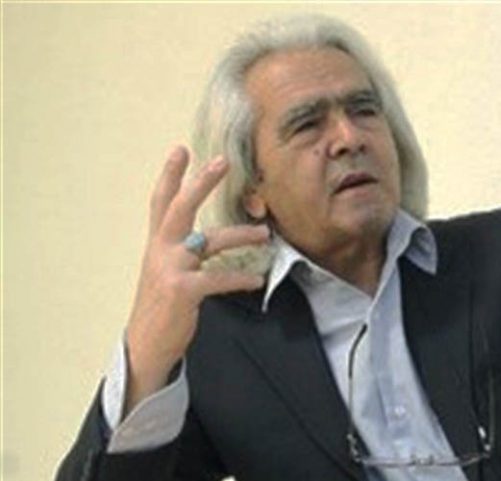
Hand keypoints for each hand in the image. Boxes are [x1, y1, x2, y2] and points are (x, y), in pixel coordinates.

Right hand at [124, 146, 267, 413]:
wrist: (146, 345)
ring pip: (209, 240)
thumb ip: (183, 251)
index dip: (170, 175)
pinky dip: (240, 277)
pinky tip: (257, 279)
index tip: (181, 149)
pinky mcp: (183, 291)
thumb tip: (210, 237)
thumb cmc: (162, 306)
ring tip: (265, 234)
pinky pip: (218, 278)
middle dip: (201, 183)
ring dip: (240, 234)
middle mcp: (160, 251)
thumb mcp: (166, 272)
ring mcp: (170, 269)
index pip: (161, 202)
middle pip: (180, 208)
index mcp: (157, 244)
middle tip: (222, 161)